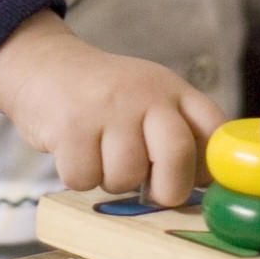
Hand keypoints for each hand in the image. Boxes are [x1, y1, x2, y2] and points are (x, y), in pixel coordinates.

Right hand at [0, 11, 223, 205]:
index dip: (209, 170)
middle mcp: (145, 93)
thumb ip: (177, 134)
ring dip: (112, 182)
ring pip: (126, 176)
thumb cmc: (105, 99)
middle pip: (177, 154)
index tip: (194, 186)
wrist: (46, 66)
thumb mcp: (149, 100)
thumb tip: (202, 192)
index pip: (214, 130)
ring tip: (101, 157)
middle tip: (151, 192)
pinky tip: (75, 152)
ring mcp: (108, 106)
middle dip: (167, 189)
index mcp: (172, 90)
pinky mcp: (71, 124)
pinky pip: (84, 178)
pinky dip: (78, 177)